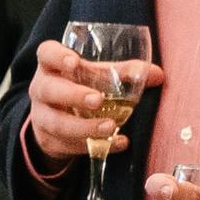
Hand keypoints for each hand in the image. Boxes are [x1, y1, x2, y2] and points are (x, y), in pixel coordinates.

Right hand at [27, 39, 161, 165]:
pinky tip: (117, 143)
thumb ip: (122, 73)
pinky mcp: (49, 140)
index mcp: (52, 66)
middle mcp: (42, 89)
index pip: (46, 54)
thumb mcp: (95, 76)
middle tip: (98, 100)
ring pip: (56, 123)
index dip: (57, 56)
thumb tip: (157, 75)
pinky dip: (96, 145)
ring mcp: (42, 116)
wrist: (54, 120)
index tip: (74, 62)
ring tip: (111, 126)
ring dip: (84, 126)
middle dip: (73, 95)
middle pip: (48, 89)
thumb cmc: (78, 87)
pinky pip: (69, 145)